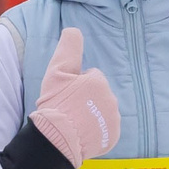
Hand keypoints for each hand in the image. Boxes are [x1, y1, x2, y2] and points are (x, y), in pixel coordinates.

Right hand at [29, 27, 118, 165]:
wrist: (56, 139)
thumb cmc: (55, 105)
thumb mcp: (56, 73)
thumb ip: (68, 49)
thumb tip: (73, 29)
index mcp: (99, 81)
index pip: (91, 77)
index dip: (76, 86)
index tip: (66, 96)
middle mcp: (111, 98)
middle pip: (98, 94)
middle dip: (86, 99)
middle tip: (69, 109)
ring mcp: (113, 118)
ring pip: (103, 110)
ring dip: (91, 114)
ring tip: (74, 122)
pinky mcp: (114, 136)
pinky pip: (106, 128)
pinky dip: (97, 130)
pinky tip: (83, 133)